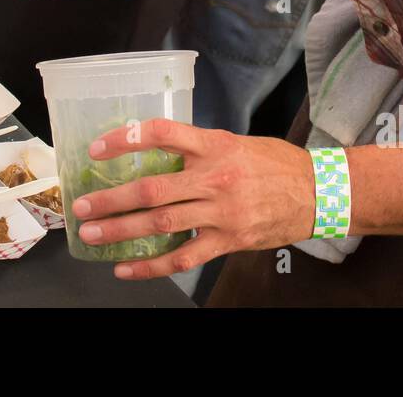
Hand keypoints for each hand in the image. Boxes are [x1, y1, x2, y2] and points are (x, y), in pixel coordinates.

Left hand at [72, 119, 316, 279]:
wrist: (320, 191)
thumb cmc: (275, 163)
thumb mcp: (236, 141)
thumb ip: (199, 148)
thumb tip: (156, 150)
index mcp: (215, 145)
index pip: (163, 134)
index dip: (126, 140)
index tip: (98, 148)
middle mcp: (215, 178)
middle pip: (153, 188)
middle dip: (112, 199)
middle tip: (82, 206)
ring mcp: (221, 212)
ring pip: (162, 224)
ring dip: (122, 231)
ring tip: (92, 235)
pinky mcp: (229, 240)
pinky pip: (184, 257)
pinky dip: (152, 266)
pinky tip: (126, 269)